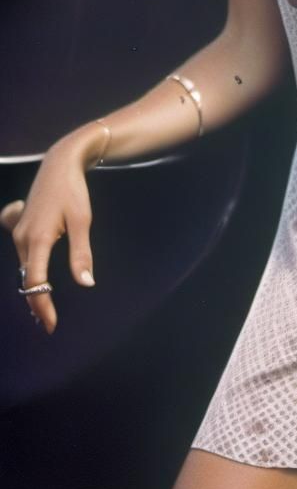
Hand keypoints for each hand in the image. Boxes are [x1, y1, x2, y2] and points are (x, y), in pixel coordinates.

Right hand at [1, 134, 99, 332]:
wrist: (60, 163)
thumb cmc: (74, 191)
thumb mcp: (83, 221)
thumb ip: (81, 254)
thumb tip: (86, 283)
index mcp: (37, 239)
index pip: (35, 282)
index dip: (42, 306)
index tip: (51, 325)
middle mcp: (22, 238)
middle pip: (26, 279)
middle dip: (37, 302)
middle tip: (50, 323)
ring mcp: (18, 231)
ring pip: (23, 268)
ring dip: (33, 287)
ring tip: (45, 307)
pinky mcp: (19, 225)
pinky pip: (21, 255)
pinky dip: (28, 270)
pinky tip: (37, 277)